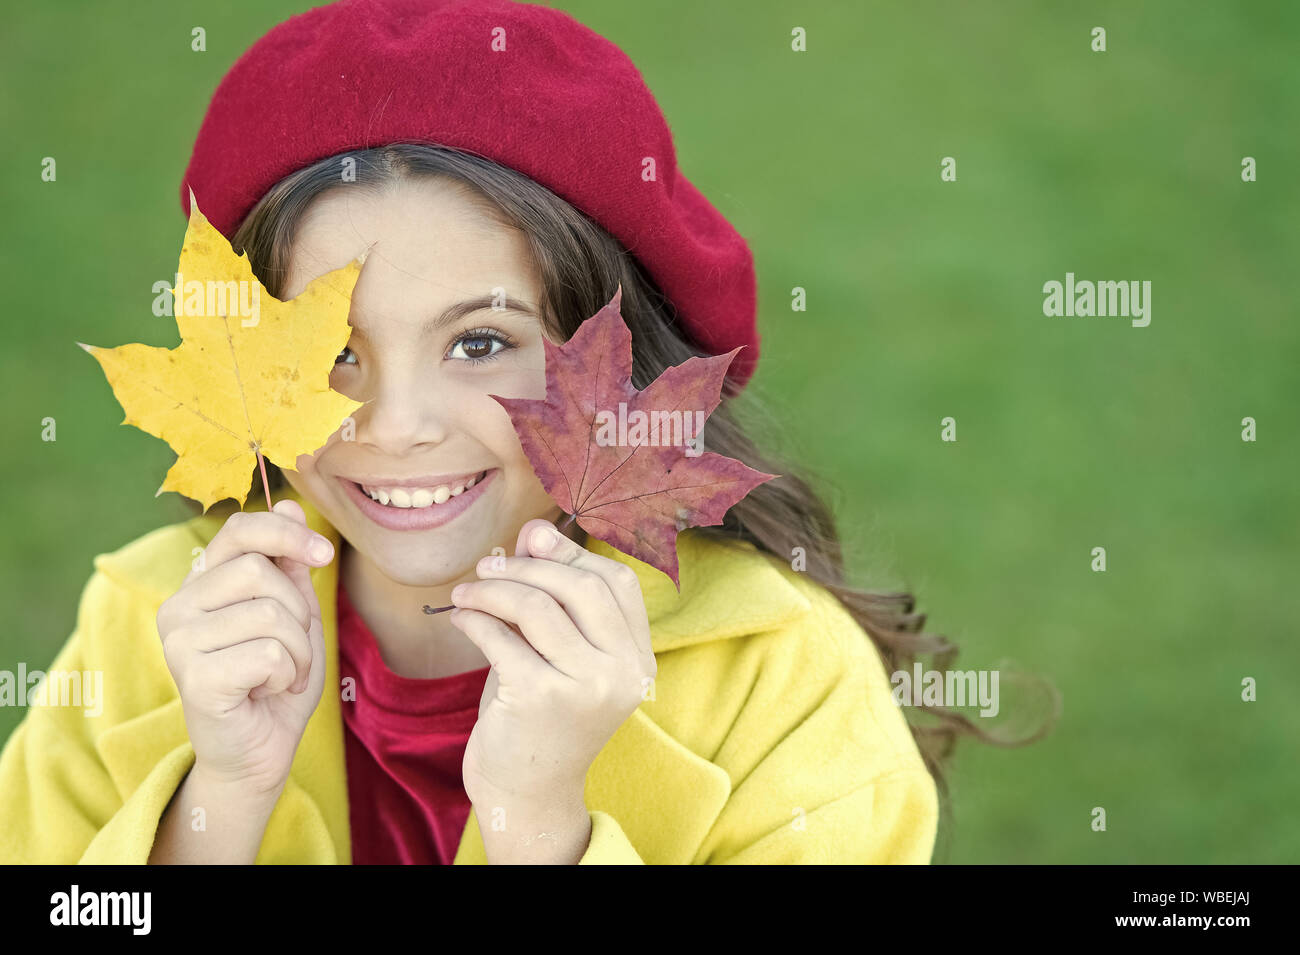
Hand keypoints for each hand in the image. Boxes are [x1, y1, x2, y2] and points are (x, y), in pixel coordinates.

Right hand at [155, 500, 332, 798]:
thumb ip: (288, 564)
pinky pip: (268, 654)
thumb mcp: (294, 614)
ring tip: (281, 674)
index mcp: (201, 583)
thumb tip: (287, 503)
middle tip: (293, 649)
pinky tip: (266, 690)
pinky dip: (286, 674)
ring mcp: (179, 641)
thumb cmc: (275, 679)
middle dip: (298, 613)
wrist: (260, 749)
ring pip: (270, 614)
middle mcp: (179, 606)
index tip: (323, 556)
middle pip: (259, 573)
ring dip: (297, 650)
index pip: (238, 530)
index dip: (286, 533)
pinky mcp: (192, 677)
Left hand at [449, 519, 656, 815]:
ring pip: (537, 605)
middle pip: (580, 585)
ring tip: (466, 593)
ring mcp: (586, 687)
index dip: (573, 553)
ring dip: (491, 589)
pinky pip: (501, 636)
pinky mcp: (542, 699)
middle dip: (526, 566)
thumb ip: (554, 595)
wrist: (526, 791)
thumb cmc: (540, 712)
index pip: (617, 581)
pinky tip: (462, 619)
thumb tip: (536, 530)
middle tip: (486, 567)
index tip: (530, 542)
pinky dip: (474, 618)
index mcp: (636, 657)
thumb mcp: (556, 651)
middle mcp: (622, 671)